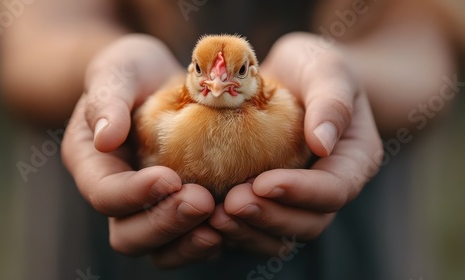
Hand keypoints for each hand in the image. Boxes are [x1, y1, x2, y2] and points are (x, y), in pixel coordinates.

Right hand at [61, 35, 221, 267]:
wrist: (160, 82)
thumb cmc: (135, 72)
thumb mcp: (118, 71)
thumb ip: (106, 99)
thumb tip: (105, 139)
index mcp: (94, 166)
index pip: (104, 194)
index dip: (133, 194)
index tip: (169, 178)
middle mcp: (119, 196)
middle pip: (129, 235)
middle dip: (164, 223)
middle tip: (202, 201)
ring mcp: (150, 207)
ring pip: (160, 248)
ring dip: (189, 241)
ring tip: (221, 221)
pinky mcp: (179, 209)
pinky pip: (189, 240)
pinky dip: (209, 238)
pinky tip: (233, 219)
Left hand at [209, 32, 382, 254]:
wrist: (289, 75)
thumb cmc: (312, 67)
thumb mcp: (327, 68)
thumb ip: (332, 101)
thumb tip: (323, 142)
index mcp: (353, 160)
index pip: (335, 189)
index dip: (301, 192)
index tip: (263, 182)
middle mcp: (329, 187)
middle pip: (308, 222)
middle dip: (270, 217)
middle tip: (231, 205)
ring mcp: (298, 198)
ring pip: (281, 234)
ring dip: (249, 231)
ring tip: (215, 217)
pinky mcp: (270, 199)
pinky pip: (257, 227)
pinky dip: (235, 229)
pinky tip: (207, 217)